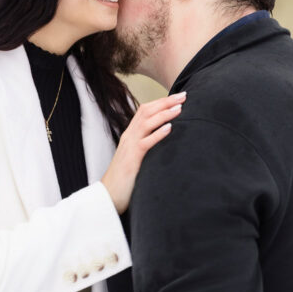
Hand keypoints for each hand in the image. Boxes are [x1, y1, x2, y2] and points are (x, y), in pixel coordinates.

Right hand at [100, 92, 185, 212]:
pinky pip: (145, 143)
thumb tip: (165, 139)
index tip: (178, 98)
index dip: (161, 102)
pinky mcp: (132, 159)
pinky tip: (169, 128)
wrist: (108, 196)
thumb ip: (147, 146)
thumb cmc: (125, 179)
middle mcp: (129, 137)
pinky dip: (158, 134)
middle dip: (165, 102)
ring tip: (179, 108)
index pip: (145, 111)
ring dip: (164, 114)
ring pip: (146, 123)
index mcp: (130, 135)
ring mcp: (129, 147)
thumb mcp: (137, 158)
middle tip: (183, 95)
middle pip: (146, 112)